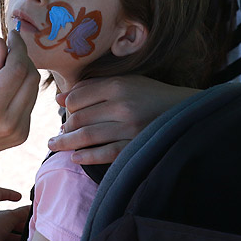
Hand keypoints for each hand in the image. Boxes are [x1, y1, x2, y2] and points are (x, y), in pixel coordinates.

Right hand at [0, 30, 39, 181]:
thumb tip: (3, 43)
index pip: (16, 69)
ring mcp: (19, 131)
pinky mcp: (23, 134)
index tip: (12, 34)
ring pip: (33, 89)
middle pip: (30, 77)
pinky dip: (22, 88)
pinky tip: (6, 86)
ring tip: (5, 65)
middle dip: (23, 58)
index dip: (18, 48)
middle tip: (8, 48)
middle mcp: (10, 122)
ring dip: (24, 72)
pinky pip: (30, 102)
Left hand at [50, 75, 199, 164]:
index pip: (78, 98)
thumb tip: (60, 98)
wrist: (185, 111)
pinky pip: (106, 153)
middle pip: (80, 118)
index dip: (66, 106)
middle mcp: (122, 105)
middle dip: (64, 128)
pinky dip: (87, 157)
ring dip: (67, 143)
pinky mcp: (137, 145)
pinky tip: (75, 158)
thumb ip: (93, 87)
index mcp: (117, 85)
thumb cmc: (150, 95)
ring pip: (88, 136)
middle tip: (56, 136)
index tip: (62, 114)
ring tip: (55, 146)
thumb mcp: (126, 82)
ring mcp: (130, 128)